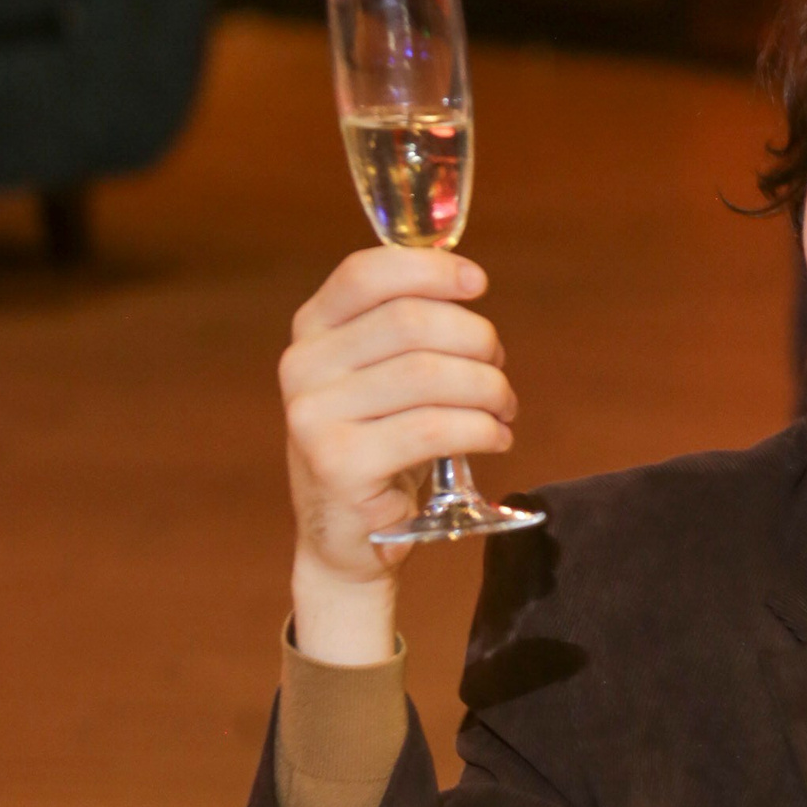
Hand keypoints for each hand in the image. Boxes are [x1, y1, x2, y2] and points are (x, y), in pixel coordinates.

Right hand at [281, 248, 517, 661]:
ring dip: (488, 388)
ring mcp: (314, 416)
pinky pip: (434, 429)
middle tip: (500, 369)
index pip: (366, 273)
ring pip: (430, 374)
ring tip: (503, 409)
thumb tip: (467, 280)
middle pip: (411, 321)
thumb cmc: (384, 442)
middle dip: (476, 339)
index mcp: (312, 331)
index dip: (430, 269)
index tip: (478, 283)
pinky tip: (496, 439)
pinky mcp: (338, 465)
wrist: (349, 537)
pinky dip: (482, 429)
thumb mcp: (387, 376)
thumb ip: (411, 327)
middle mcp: (302, 366)